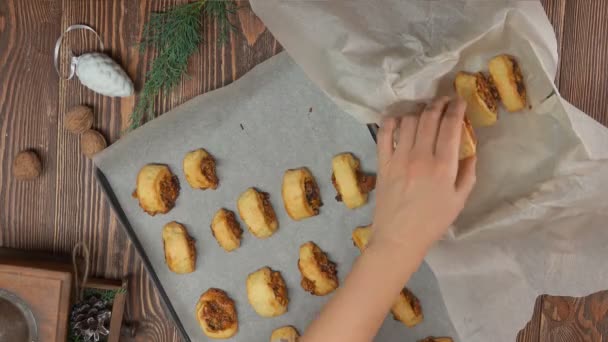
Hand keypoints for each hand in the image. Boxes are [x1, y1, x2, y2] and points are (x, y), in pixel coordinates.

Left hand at [369, 97, 476, 254]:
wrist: (399, 238)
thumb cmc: (432, 222)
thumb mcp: (459, 200)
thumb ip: (468, 173)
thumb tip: (471, 150)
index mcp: (443, 167)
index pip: (451, 127)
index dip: (457, 109)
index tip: (460, 101)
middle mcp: (421, 157)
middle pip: (429, 118)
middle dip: (439, 104)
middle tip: (444, 100)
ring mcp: (399, 159)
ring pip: (408, 122)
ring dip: (418, 112)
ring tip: (424, 112)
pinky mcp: (383, 163)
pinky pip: (384, 135)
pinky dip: (391, 122)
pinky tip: (398, 119)